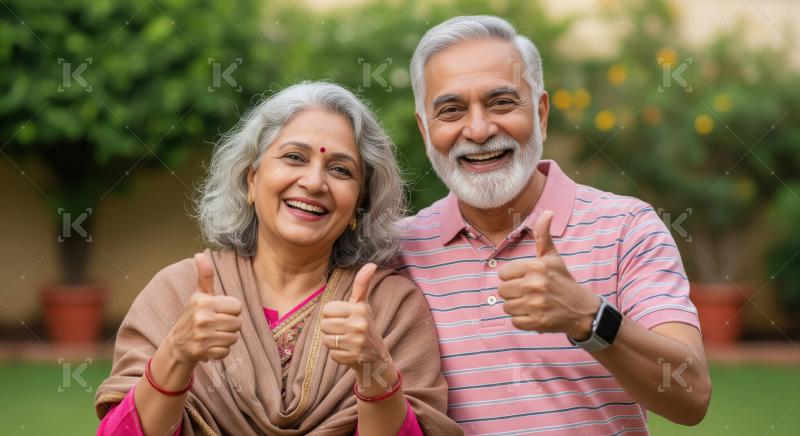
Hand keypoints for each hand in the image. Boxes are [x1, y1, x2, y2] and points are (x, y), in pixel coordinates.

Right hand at [166, 253, 242, 364]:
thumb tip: (200, 254)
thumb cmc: (194, 316)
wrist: (177, 345)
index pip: (237, 307)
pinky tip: (210, 346)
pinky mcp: (202, 351)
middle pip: (238, 323)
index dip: (231, 311)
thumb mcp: (199, 296)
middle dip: (230, 326)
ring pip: (233, 338)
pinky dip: (221, 351)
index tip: (219, 313)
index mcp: (204, 302)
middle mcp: (202, 317)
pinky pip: (226, 351)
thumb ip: (204, 276)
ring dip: (226, 338)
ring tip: (213, 335)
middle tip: (216, 326)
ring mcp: (202, 335)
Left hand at [320, 264, 394, 386]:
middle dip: (331, 330)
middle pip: (324, 325)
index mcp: (360, 308)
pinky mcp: (353, 357)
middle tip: (345, 332)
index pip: (327, 310)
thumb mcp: (363, 305)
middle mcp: (359, 324)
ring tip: (347, 342)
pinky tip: (349, 353)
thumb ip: (362, 284)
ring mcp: (357, 341)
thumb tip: (372, 264)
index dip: (332, 316)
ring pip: (326, 340)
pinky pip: (332, 354)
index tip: (344, 319)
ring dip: (333, 343)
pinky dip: (338, 355)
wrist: (377, 358)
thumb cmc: (365, 327)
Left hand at [498, 210, 600, 338]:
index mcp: (535, 267)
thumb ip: (543, 235)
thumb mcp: (553, 257)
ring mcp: (536, 304)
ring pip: (507, 307)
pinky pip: (515, 322)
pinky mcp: (537, 322)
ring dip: (517, 307)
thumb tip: (548, 211)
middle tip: (529, 293)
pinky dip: (523, 320)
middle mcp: (535, 285)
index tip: (526, 279)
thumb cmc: (563, 280)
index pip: (503, 274)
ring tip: (532, 304)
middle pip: (502, 291)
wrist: (582, 310)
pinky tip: (535, 315)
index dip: (513, 278)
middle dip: (513, 293)